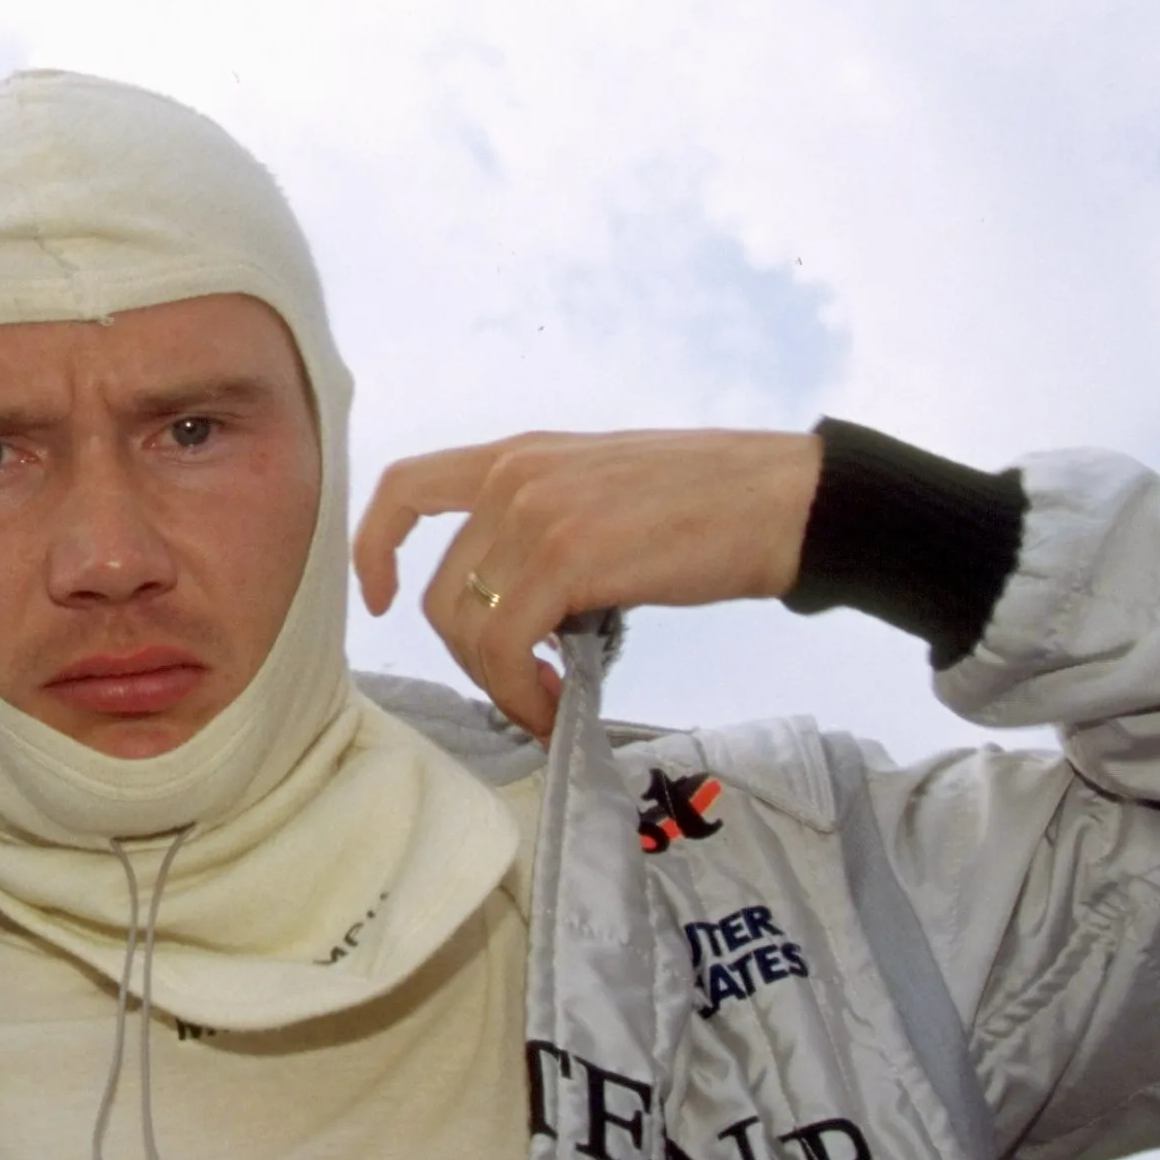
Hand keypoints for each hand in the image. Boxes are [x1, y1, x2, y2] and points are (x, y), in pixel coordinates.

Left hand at [353, 430, 822, 737]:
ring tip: (545, 701)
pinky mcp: (567, 556)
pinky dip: (521, 690)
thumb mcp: (600, 491)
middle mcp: (513, 475)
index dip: (376, 547)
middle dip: (470, 654)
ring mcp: (535, 512)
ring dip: (498, 682)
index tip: (382, 599)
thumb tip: (518, 614)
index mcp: (517, 455)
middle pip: (441, 588)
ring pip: (464, 623)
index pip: (406, 486)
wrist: (783, 499)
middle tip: (523, 685)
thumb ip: (542, 530)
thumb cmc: (708, 505)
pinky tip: (556, 704)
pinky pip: (504, 643)